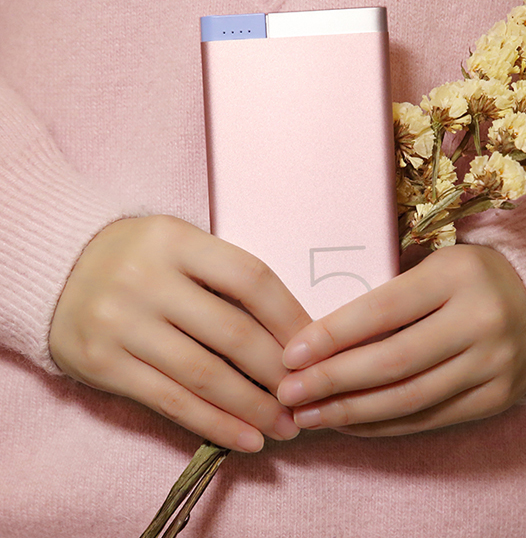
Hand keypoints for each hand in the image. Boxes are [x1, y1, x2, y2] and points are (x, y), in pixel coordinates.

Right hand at [49, 215, 310, 451]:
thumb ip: (226, 279)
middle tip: (306, 396)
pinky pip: (170, 401)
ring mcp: (120, 323)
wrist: (58, 269)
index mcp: (175, 240)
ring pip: (204, 374)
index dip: (289, 317)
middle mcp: (146, 279)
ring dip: (253, 407)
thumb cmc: (139, 258)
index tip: (313, 348)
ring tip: (285, 426)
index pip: (250, 279)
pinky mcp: (102, 363)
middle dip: (278, 372)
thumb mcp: (180, 246)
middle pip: (232, 332)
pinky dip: (214, 424)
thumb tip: (290, 333)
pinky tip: (246, 438)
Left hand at [277, 245, 525, 436]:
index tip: (291, 354)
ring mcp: (493, 364)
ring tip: (308, 416)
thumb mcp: (431, 264)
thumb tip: (318, 331)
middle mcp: (479, 320)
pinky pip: (430, 418)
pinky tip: (349, 424)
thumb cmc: (465, 277)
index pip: (382, 309)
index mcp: (455, 275)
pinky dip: (384, 425)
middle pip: (393, 361)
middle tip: (288, 392)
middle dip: (332, 381)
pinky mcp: (497, 397)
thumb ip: (384, 291)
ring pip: (409, 398)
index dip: (332, 335)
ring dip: (351, 412)